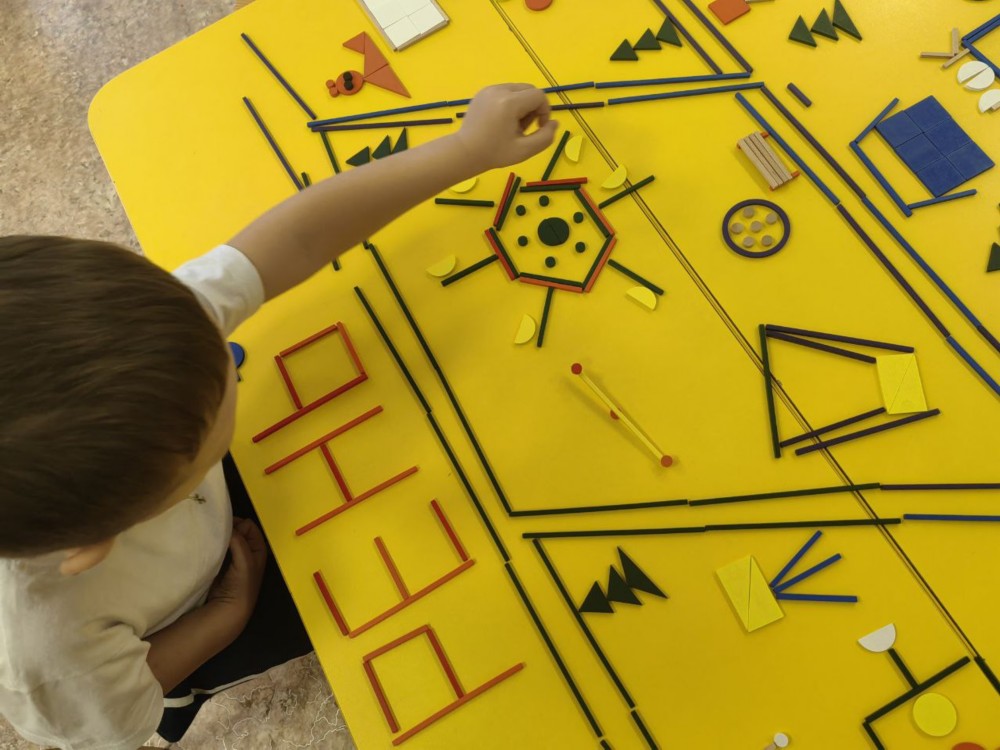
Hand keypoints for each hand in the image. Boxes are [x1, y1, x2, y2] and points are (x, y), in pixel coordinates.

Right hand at [205, 517, 267, 633]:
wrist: (227, 609)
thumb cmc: (242, 585)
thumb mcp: (246, 561)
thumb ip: (239, 542)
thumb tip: (229, 526)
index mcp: (257, 549)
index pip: (249, 527)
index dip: (239, 524)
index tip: (226, 524)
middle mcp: (246, 551)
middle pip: (237, 531)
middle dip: (228, 528)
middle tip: (215, 527)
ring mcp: (232, 558)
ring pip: (226, 539)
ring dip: (218, 536)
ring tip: (208, 533)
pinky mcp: (218, 564)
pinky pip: (216, 548)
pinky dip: (212, 544)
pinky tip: (205, 543)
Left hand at [455, 83, 558, 171]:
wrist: (465, 152)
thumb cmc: (495, 153)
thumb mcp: (524, 150)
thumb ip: (545, 137)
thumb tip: (554, 122)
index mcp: (509, 102)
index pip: (539, 96)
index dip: (544, 111)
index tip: (538, 128)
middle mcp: (499, 90)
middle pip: (529, 90)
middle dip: (533, 107)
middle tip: (523, 128)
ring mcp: (489, 89)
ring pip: (518, 90)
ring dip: (522, 105)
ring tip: (512, 125)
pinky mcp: (483, 92)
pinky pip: (505, 92)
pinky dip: (510, 103)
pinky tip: (502, 120)